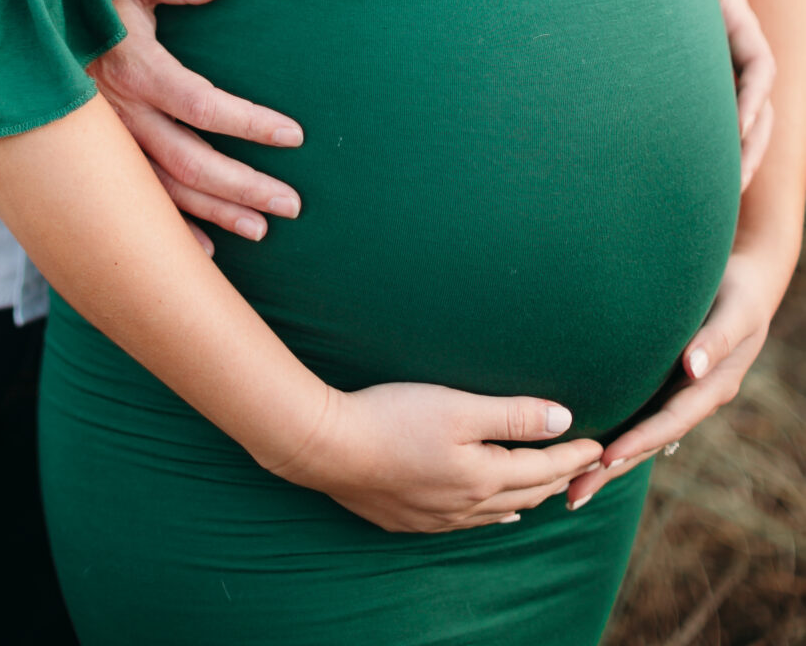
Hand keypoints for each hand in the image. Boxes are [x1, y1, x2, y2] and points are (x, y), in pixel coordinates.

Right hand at [88, 0, 302, 250]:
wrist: (22, 17)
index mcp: (134, 68)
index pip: (201, 105)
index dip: (249, 122)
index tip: (294, 136)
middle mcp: (119, 113)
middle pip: (189, 161)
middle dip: (243, 186)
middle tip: (292, 204)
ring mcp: (106, 140)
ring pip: (164, 189)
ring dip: (214, 212)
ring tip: (261, 229)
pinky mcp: (96, 154)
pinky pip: (134, 199)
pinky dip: (169, 226)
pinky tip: (202, 248)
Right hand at [271, 382, 602, 533]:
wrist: (329, 448)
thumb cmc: (392, 417)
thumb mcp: (457, 407)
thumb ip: (512, 415)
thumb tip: (564, 420)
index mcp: (483, 476)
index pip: (543, 467)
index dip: (573, 455)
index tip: (600, 446)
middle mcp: (467, 504)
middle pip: (527, 492)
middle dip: (561, 477)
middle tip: (585, 466)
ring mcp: (439, 516)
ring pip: (500, 511)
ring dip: (531, 498)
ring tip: (550, 490)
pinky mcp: (412, 519)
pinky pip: (470, 522)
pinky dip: (495, 513)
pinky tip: (497, 512)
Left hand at [565, 245, 779, 508]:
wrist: (743, 281)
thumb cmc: (737, 292)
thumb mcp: (735, 313)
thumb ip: (715, 339)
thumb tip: (693, 367)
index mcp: (711, 388)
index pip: (669, 422)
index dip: (639, 442)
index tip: (606, 459)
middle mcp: (690, 398)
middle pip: (647, 441)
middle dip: (611, 469)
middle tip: (571, 495)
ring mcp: (674, 394)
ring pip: (636, 434)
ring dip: (604, 462)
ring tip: (565, 487)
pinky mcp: (660, 382)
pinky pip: (632, 413)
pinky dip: (608, 432)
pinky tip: (578, 446)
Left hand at [699, 0, 774, 189]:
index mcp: (740, 26)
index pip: (760, 68)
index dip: (753, 99)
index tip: (739, 126)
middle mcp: (734, 54)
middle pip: (757, 110)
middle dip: (749, 148)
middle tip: (732, 183)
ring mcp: (716, 73)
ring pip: (736, 125)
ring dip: (732, 159)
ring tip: (714, 198)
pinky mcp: (689, 85)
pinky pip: (704, 123)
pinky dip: (702, 150)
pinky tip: (683, 181)